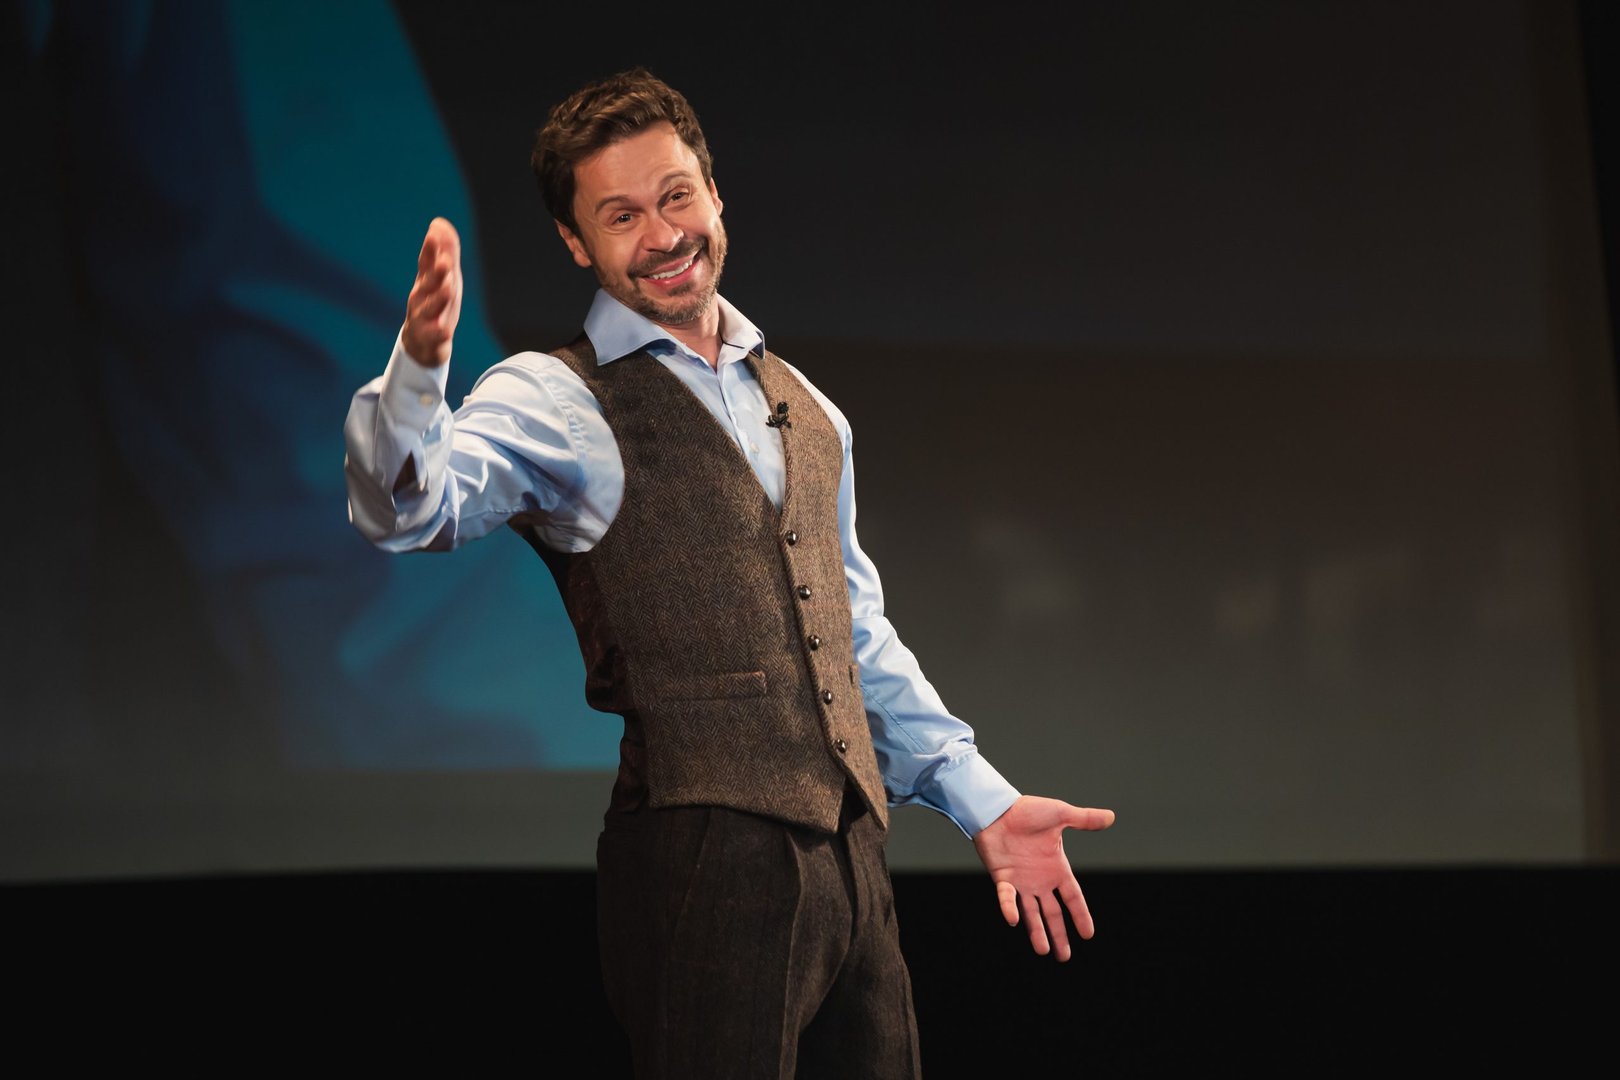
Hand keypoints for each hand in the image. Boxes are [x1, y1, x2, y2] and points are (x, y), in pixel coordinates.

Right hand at [401, 217, 462, 366]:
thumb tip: (439, 223)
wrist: (422, 342)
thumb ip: (444, 251)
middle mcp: (422, 296)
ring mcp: (424, 318)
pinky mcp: (430, 338)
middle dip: (437, 272)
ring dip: (439, 298)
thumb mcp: (441, 278)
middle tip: (445, 262)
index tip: (434, 234)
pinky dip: (438, 333)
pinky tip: (445, 330)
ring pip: (431, 308)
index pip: (427, 262)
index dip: (430, 249)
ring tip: (448, 289)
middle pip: (430, 283)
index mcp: (426, 281)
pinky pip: (434, 335)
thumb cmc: (435, 303)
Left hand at [972, 795, 1115, 960]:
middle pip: (1052, 913)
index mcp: (1056, 868)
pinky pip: (1006, 897)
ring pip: (1031, 913)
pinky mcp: (1001, 878)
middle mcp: (1039, 880)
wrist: (997, 808)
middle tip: (1064, 957)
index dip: (1080, 915)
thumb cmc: (1027, 811)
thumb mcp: (1060, 814)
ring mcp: (1020, 881)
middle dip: (1059, 934)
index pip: (1072, 897)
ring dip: (1037, 932)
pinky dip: (1009, 907)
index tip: (1088, 935)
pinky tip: (1014, 921)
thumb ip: (1084, 819)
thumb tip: (1111, 817)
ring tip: (1044, 951)